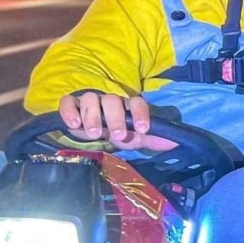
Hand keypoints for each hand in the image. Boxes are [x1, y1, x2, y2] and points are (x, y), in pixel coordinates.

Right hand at [57, 92, 177, 151]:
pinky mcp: (71, 104)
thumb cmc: (118, 131)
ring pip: (90, 100)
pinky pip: (67, 102)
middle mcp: (109, 100)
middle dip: (115, 118)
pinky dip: (69, 111)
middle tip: (118, 135)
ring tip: (94, 133)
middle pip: (112, 101)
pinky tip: (73, 124)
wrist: (93, 130)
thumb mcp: (136, 138)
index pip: (137, 103)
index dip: (141, 114)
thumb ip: (153, 139)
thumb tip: (176, 142)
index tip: (143, 129)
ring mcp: (90, 100)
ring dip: (92, 116)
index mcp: (128, 106)